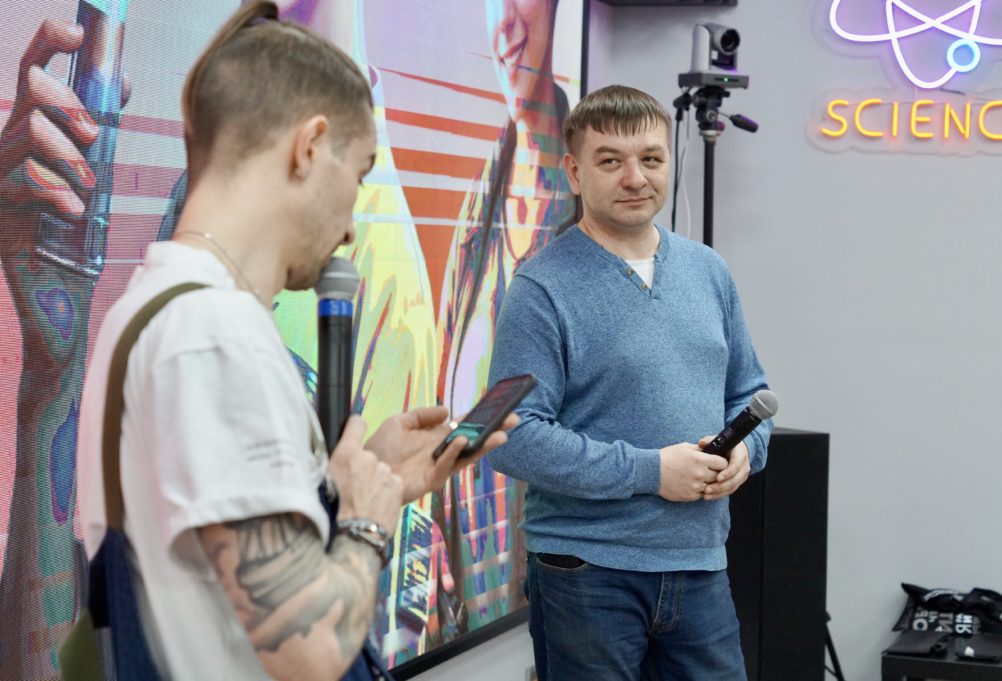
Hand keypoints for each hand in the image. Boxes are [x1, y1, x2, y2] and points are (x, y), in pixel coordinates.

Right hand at [0, 19, 130, 221]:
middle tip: (92, 135)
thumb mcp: (79, 153)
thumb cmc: (58, 197)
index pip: (32, 67)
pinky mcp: (0, 196)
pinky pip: (31, 182)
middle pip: (32, 88)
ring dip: (70, 157)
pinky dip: (59, 196)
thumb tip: (121, 79)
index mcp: (30, 118)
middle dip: (69, 105)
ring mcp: (0, 162)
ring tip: (87, 184)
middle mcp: (8, 132)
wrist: (33, 253)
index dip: (49, 41)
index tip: (75, 33)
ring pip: (33, 132)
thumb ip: (96, 118)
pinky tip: (71, 210)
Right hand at [327, 415, 402, 533]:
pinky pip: (391, 484)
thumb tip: (335, 460)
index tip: (357, 428)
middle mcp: (368, 457)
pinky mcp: (397, 484)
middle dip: (364, 468)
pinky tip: (376, 505)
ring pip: (381, 472)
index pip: (356, 424)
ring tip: (365, 501)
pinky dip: (386, 492)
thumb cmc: (334, 510)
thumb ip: (334, 465)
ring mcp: (384, 470)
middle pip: (368, 456)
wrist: (355, 533)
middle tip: (355, 488)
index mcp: (346, 453)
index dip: (356, 426)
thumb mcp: (324, 481)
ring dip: (375, 482)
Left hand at [365, 406, 518, 502]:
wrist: (362, 469)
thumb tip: (446, 411)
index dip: (482, 418)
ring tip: (498, 434)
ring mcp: (439, 467)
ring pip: (467, 456)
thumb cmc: (379, 448)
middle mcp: (442, 452)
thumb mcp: (400, 422)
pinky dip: (454, 453)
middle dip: (493, 431)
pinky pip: (447, 466)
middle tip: (512, 421)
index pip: (465, 426)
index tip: (500, 408)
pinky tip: (461, 440)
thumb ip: (422, 415)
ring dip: (483, 445)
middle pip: (473, 441)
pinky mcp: (431, 480)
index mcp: (437, 437)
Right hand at [657, 441, 727, 501]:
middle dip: (716, 473)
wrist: (651, 472)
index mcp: (700, 459)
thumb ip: (700, 449)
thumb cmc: (667, 457)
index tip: (717, 463)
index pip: (723, 463)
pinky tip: (692, 484)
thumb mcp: (684, 447)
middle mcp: (700, 473)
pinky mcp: (690, 495)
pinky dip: (699, 490)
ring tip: (699, 478)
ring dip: (708, 483)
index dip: (721, 463)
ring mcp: (696, 486)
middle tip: (710, 472)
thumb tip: (710, 450)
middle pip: (719, 476)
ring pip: (712, 487)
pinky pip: (702, 494)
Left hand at [699, 438, 749, 500]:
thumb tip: (701, 443)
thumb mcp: (719, 440)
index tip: (718, 478)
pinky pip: (730, 490)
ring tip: (706, 494)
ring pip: (732, 487)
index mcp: (740, 454)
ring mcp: (742, 475)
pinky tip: (709, 496)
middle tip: (707, 489)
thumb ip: (709, 441)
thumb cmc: (726, 445)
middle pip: (735, 479)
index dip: (727, 473)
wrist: (737, 450)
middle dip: (721, 486)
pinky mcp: (738, 482)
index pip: (736, 465)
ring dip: (719, 492)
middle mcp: (744, 466)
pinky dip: (720, 494)